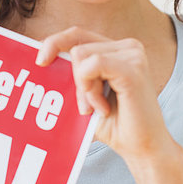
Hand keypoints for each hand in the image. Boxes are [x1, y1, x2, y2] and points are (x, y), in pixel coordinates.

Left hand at [35, 26, 173, 162]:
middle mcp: (128, 46)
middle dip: (74, 79)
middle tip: (86, 107)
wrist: (142, 149)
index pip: (78, 34)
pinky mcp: (133, 68)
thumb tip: (40, 57)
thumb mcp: (86, 93)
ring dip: (83, 88)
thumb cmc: (113, 124)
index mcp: (117, 49)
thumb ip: (72, 73)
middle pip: (77, 45)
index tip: (40, 61)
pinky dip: (90, 88)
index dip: (55, 42)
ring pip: (81, 55)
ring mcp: (133, 55)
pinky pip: (93, 65)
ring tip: (98, 108)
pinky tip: (102, 107)